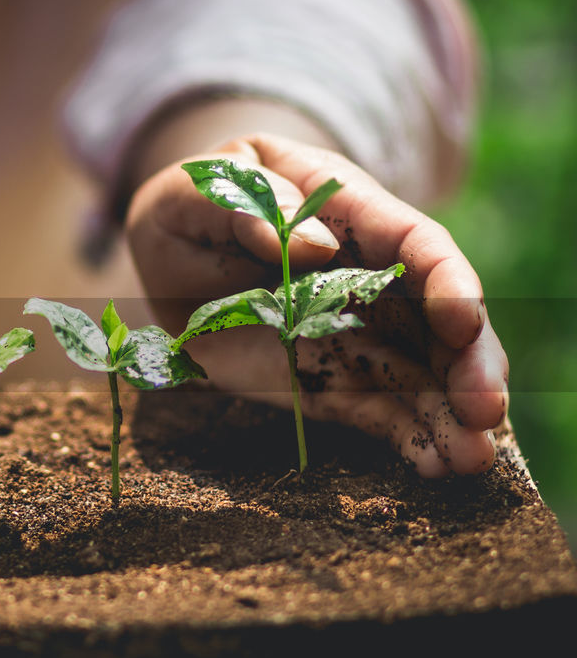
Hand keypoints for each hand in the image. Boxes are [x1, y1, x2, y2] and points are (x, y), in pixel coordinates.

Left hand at [126, 134, 507, 476]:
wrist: (171, 256)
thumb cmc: (193, 206)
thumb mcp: (199, 191)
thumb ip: (247, 210)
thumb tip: (314, 246)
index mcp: (348, 215)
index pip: (415, 243)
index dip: (447, 281)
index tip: (462, 322)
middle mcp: (371, 278)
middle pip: (440, 319)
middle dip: (470, 364)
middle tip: (485, 412)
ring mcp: (358, 334)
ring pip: (423, 374)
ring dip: (451, 417)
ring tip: (470, 462)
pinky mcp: (333, 379)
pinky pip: (381, 409)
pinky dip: (409, 437)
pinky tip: (432, 467)